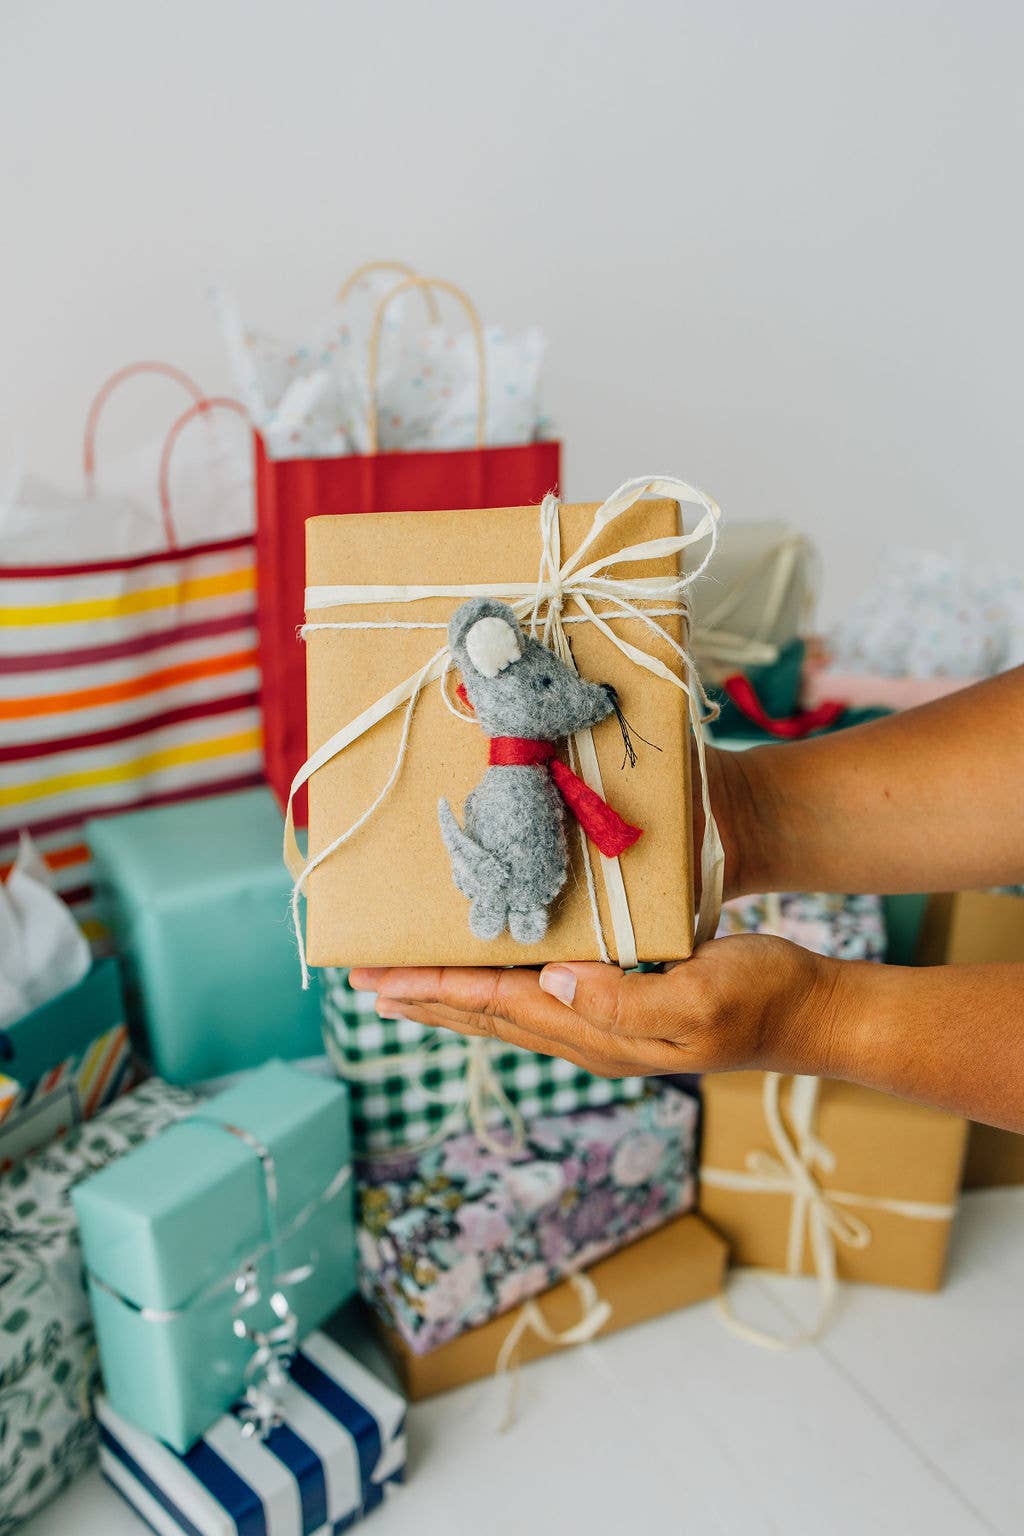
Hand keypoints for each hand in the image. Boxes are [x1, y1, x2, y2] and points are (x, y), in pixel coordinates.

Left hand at [348, 935, 839, 1079]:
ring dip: (451, 1002)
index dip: (438, 991)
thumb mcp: (700, 996)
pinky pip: (537, 1003)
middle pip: (488, 1019)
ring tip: (405, 991)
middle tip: (365, 985)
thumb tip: (552, 982)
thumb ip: (625, 999)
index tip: (382, 979)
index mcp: (600, 1033)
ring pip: (507, 1014)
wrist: (808, 1013)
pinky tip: (485, 979)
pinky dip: (494, 991)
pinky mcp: (619, 1010)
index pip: (500, 1007)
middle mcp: (590, 1037)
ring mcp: (603, 1029)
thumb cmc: (762, 998)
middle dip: (425, 1002)